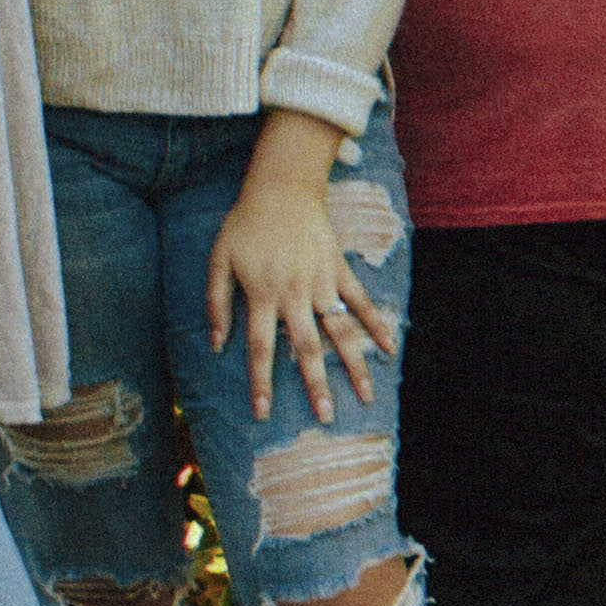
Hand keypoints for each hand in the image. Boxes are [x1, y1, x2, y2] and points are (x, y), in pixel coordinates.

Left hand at [208, 155, 390, 424]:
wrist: (282, 187)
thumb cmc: (245, 224)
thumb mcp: (218, 261)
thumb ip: (216, 304)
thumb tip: (216, 345)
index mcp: (262, 295)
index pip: (261, 348)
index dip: (261, 382)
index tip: (263, 413)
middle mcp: (294, 295)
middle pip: (308, 348)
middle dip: (316, 385)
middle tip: (326, 418)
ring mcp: (321, 283)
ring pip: (340, 331)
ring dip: (354, 365)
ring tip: (366, 395)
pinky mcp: (339, 271)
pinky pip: (360, 302)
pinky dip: (376, 324)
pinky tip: (389, 348)